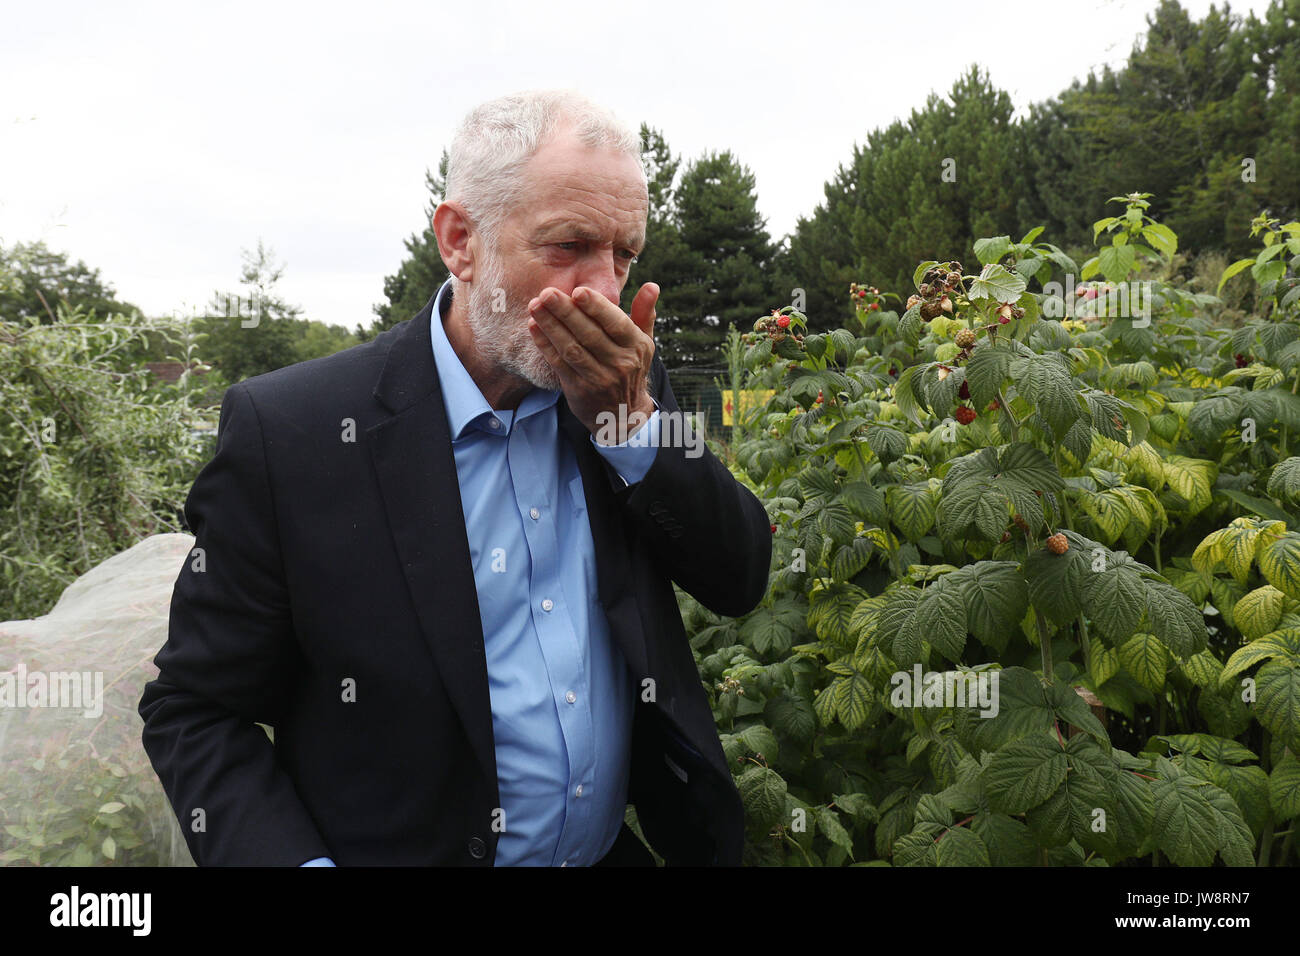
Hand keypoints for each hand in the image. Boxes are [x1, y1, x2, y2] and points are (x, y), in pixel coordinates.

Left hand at [526, 282, 658, 438]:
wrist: (623, 414)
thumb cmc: (631, 367)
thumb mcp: (644, 342)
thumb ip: (644, 313)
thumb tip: (652, 285)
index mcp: (636, 346)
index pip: (616, 323)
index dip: (597, 307)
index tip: (578, 291)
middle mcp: (619, 363)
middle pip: (589, 334)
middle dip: (566, 312)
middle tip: (547, 293)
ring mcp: (598, 378)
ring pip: (572, 348)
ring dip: (551, 326)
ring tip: (535, 306)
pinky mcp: (578, 389)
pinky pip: (559, 363)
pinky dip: (545, 344)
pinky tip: (534, 326)